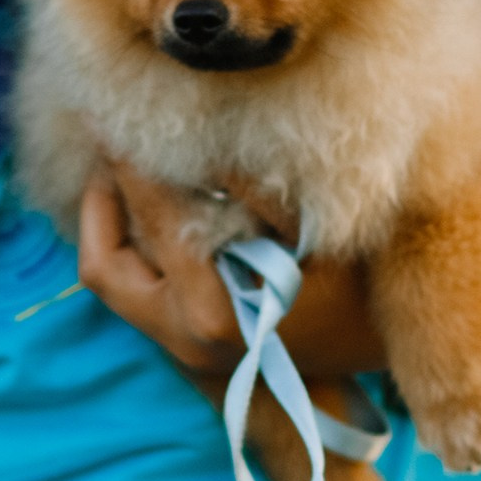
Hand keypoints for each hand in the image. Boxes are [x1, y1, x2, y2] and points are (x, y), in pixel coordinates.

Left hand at [76, 161, 388, 391]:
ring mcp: (181, 352)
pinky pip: (132, 293)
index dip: (134, 164)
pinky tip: (146, 205)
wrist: (380, 362)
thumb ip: (262, 192)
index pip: (155, 221)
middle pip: (102, 266)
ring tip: (122, 168)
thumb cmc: (360, 299)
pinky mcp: (186, 350)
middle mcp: (184, 340)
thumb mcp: (321, 239)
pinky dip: (129, 246)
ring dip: (108, 223)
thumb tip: (209, 143)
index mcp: (214, 313)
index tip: (117, 118)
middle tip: (108, 146)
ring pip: (111, 282)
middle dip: (99, 200)